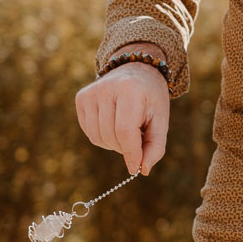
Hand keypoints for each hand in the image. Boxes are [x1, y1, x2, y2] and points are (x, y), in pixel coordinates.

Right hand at [74, 43, 170, 174]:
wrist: (137, 71)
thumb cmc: (151, 99)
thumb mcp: (161, 119)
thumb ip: (155, 146)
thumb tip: (142, 170)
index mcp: (130, 90)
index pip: (125, 131)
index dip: (131, 153)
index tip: (136, 169)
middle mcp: (106, 89)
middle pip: (110, 136)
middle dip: (126, 147)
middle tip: (139, 137)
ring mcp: (90, 93)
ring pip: (97, 137)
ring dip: (114, 143)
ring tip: (128, 129)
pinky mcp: (81, 98)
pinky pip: (89, 131)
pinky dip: (103, 136)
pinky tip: (114, 123)